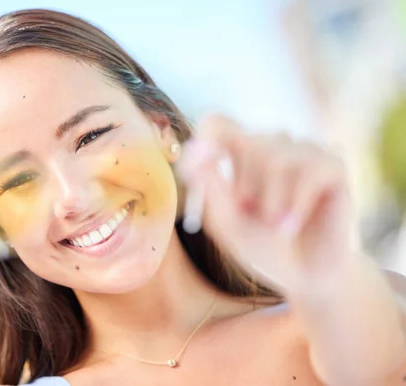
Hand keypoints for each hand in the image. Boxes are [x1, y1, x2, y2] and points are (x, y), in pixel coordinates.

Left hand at [177, 115, 352, 293]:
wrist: (304, 277)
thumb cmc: (261, 246)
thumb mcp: (226, 221)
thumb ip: (209, 186)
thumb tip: (193, 151)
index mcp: (240, 153)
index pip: (217, 123)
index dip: (205, 140)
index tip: (195, 169)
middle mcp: (272, 144)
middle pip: (246, 140)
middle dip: (243, 186)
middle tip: (250, 213)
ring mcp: (305, 151)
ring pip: (277, 157)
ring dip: (270, 201)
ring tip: (276, 226)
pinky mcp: (333, 164)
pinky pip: (310, 171)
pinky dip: (297, 203)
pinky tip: (293, 224)